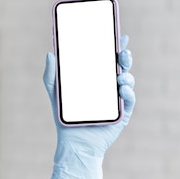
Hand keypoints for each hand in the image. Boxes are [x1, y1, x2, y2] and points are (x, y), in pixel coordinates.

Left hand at [42, 35, 135, 178]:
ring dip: (126, 75)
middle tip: (122, 52)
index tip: (120, 35)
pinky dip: (128, 93)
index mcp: (96, 79)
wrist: (74, 143)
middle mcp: (109, 87)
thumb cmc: (65, 117)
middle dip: (125, 57)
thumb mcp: (56, 93)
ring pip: (128, 81)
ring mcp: (117, 99)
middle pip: (121, 67)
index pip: (108, 59)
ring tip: (120, 76)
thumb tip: (50, 54)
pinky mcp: (122, 113)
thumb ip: (51, 75)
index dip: (115, 47)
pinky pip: (129, 100)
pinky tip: (122, 89)